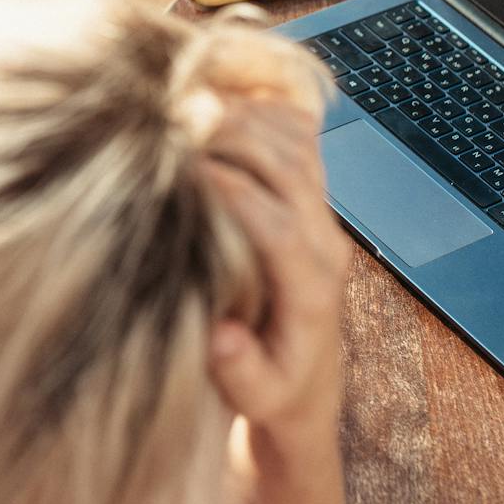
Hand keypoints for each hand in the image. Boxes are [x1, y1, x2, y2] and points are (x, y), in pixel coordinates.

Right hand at [201, 92, 349, 450]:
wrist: (307, 380)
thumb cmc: (271, 391)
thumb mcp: (257, 399)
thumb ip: (241, 372)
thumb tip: (222, 337)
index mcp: (311, 291)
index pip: (280, 227)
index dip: (235, 192)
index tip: (187, 171)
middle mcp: (327, 244)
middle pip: (291, 170)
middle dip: (235, 140)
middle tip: (177, 126)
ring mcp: (324, 215)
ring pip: (298, 146)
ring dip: (247, 119)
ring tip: (191, 108)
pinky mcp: (315, 199)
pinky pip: (301, 138)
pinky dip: (264, 111)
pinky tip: (221, 104)